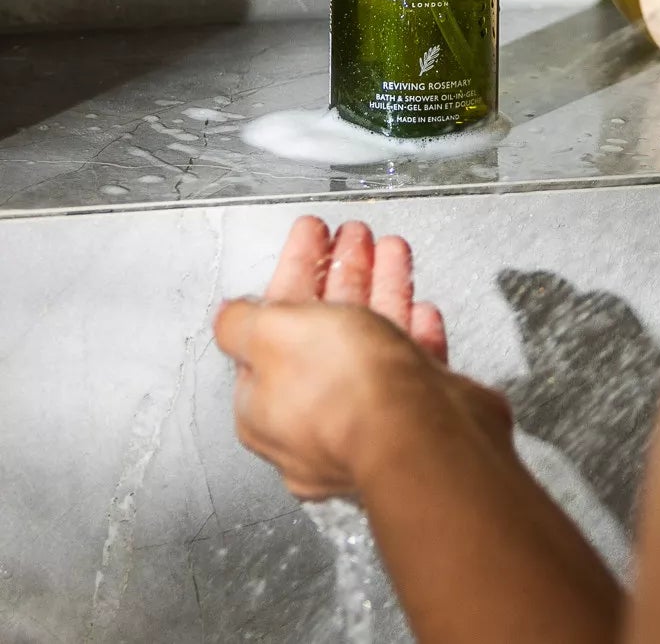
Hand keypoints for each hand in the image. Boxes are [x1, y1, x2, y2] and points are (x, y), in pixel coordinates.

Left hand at [214, 218, 489, 500]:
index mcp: (265, 406)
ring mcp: (366, 422)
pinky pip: (410, 366)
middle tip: (354, 238)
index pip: (272, 325)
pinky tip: (419, 310)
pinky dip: (413, 332)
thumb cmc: (346, 392)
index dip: (293, 272)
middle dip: (339, 275)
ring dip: (379, 289)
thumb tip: (227, 317)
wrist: (421, 435)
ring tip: (392, 252)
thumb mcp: (273, 334)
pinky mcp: (416, 419)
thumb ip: (242, 322)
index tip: (311, 236)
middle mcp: (312, 421)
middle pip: (322, 331)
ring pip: (370, 342)